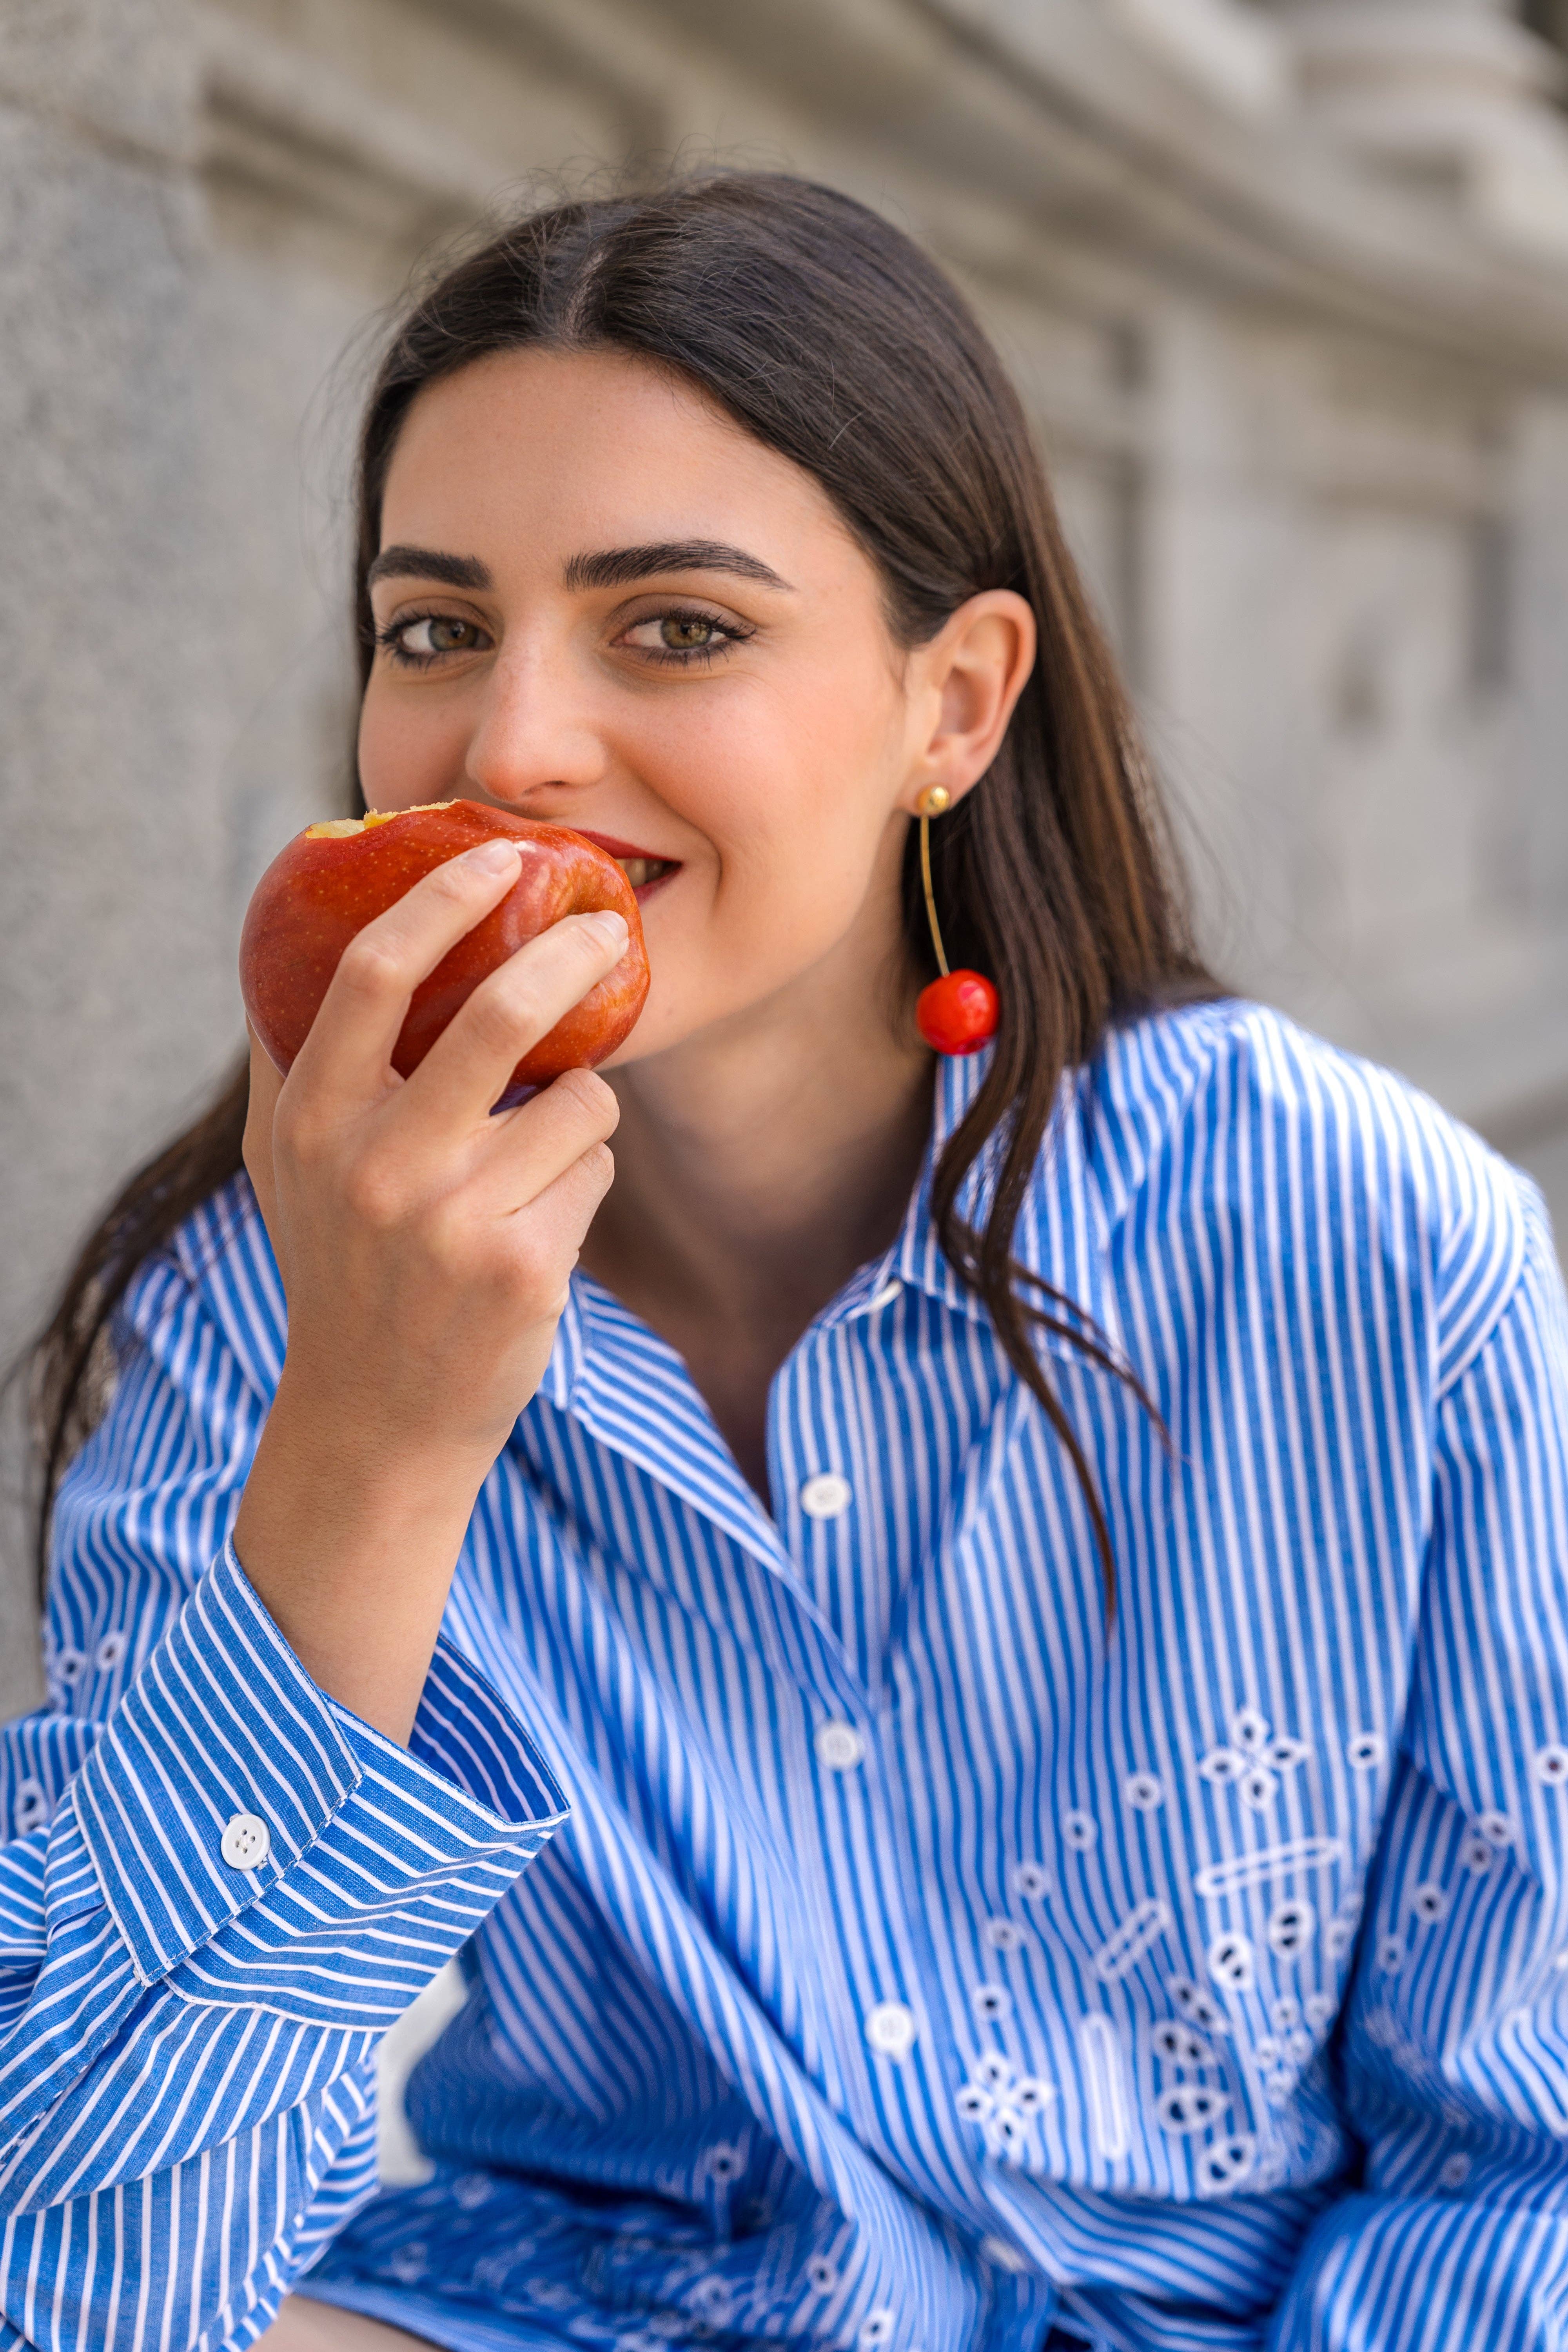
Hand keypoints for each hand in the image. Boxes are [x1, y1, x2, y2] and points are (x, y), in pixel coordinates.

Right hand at [234, 838, 626, 1738]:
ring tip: (535, 1156)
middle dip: (566, 957)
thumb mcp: (287, 1168)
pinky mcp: (526, 1268)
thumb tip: (311, 933)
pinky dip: (584, 1176)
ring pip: (576, 1100)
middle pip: (498, 1016)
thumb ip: (293, 1060)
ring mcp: (454, 1221)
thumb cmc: (341, 1272)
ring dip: (579, 1110)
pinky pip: (595, 1168)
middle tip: (602, 930)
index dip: (440, 902)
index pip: (372, 976)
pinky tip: (540, 1222)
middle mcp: (378, 1166)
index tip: (496, 860)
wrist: (376, 1423)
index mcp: (314, 1124)